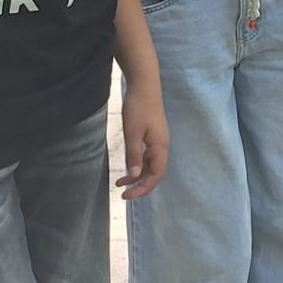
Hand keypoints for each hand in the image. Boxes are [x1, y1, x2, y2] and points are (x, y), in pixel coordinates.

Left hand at [118, 83, 168, 199]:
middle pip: (155, 173)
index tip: (127, 196)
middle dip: (141, 186)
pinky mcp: (153, 136)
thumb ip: (134, 155)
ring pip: (151, 166)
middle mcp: (162, 146)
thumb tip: (135, 176)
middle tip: (123, 194)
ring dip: (138, 176)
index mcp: (160, 147)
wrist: (144, 86)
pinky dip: (138, 165)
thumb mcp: (132, 133)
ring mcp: (158, 141)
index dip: (144, 188)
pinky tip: (127, 167)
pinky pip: (148, 157)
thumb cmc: (138, 108)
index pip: (157, 175)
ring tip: (120, 183)